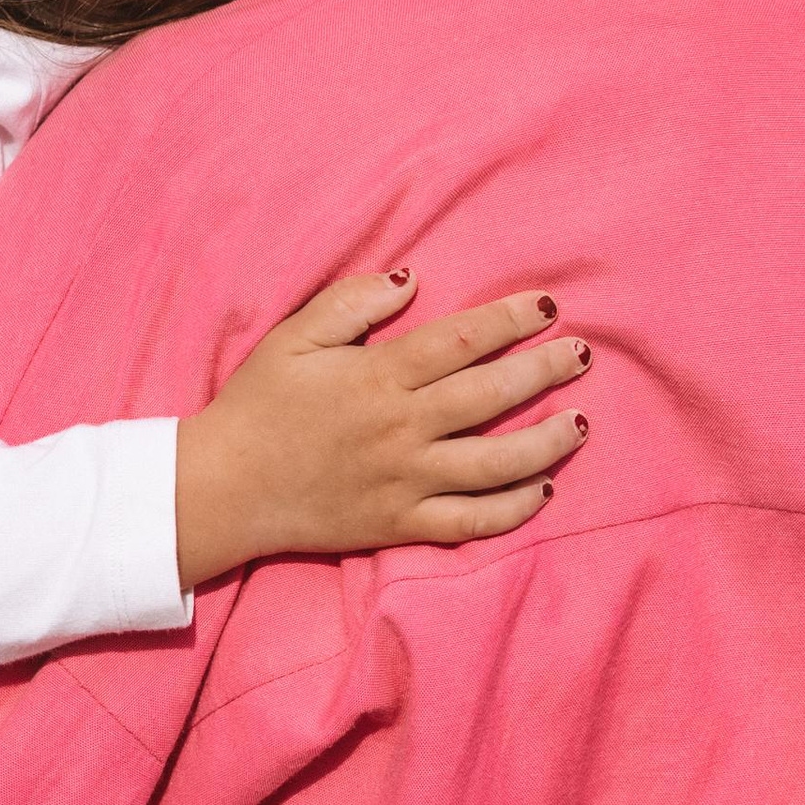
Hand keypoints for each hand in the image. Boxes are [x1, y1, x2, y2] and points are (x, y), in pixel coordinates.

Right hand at [173, 269, 589, 591]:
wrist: (223, 488)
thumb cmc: (257, 406)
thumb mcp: (293, 339)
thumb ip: (350, 303)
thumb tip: (410, 280)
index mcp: (378, 377)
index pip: (461, 340)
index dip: (510, 320)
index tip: (546, 308)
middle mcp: (402, 429)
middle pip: (492, 395)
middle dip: (545, 372)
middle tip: (581, 356)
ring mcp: (405, 482)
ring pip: (496, 464)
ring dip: (547, 442)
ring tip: (580, 425)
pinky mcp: (400, 525)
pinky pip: (470, 522)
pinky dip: (513, 510)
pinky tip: (542, 490)